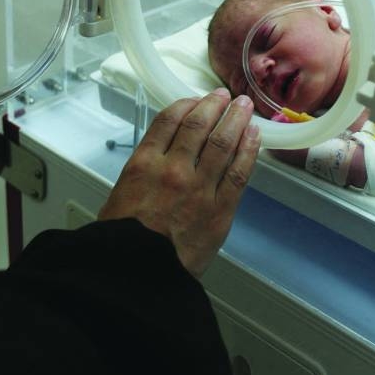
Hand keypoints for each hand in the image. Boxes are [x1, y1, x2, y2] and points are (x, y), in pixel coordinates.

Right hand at [98, 89, 260, 276]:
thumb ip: (142, 173)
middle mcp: (173, 169)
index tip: (195, 100)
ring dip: (235, 119)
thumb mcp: (119, 196)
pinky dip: (249, 150)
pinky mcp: (220, 209)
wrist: (137, 277)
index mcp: (143, 164)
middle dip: (214, 106)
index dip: (185, 105)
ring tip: (244, 106)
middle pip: (198, 125)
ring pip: (222, 142)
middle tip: (224, 97)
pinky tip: (254, 136)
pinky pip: (239, 172)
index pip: (168, 120)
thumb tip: (159, 158)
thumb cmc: (123, 244)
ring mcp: (199, 188)